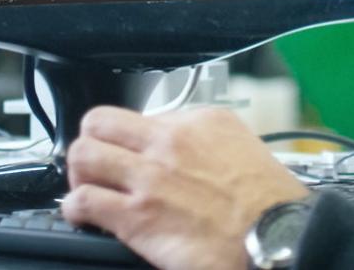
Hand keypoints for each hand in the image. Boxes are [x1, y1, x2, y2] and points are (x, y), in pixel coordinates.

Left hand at [63, 107, 309, 269]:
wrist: (278, 240)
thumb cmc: (272, 207)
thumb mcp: (247, 151)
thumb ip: (209, 145)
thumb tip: (187, 153)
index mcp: (200, 121)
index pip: (144, 115)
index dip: (135, 140)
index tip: (136, 155)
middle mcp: (170, 141)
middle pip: (100, 121)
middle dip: (93, 143)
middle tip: (98, 165)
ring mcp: (149, 177)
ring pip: (83, 154)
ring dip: (79, 173)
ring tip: (87, 188)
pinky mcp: (137, 215)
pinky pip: (84, 202)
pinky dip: (75, 210)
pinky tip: (83, 217)